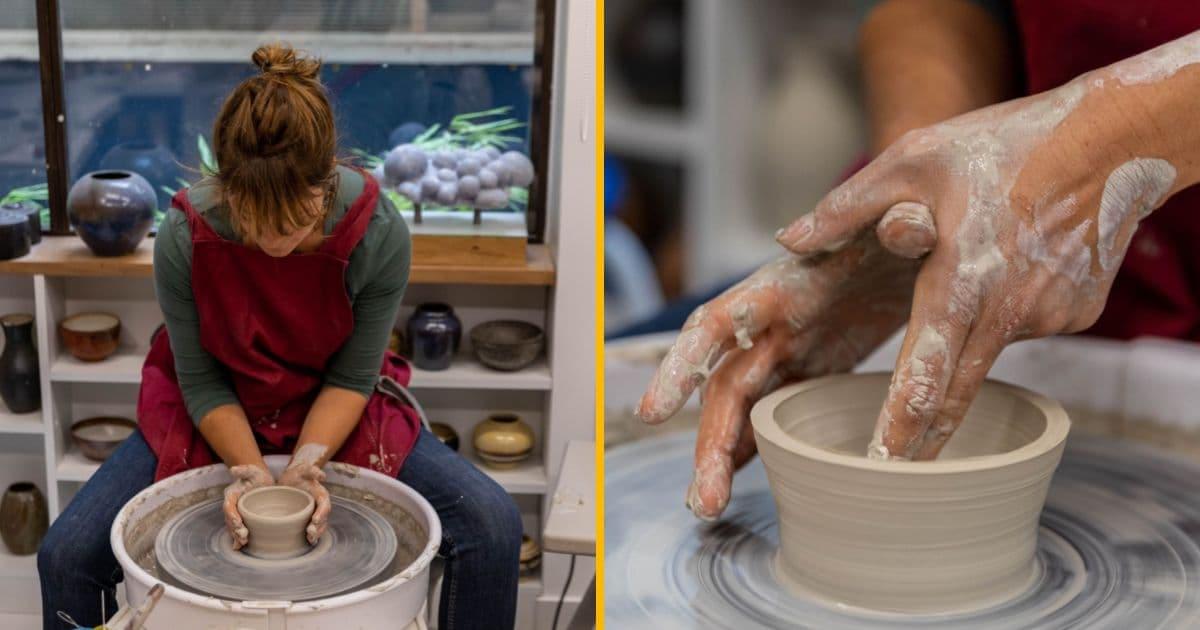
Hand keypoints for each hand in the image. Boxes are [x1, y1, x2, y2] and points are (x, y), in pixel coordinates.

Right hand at [223, 464, 273, 549]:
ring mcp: (237, 513)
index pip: (229, 506)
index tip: (237, 522)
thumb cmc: (255, 475)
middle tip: (243, 537)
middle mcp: (232, 506)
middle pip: (230, 520)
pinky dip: (239, 538)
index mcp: (231, 495)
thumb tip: (234, 469)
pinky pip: (239, 529)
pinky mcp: (245, 519)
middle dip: (235, 529)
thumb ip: (243, 470)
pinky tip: (241, 547)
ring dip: (236, 536)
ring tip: (242, 543)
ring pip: (233, 527)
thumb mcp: (251, 470)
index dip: (232, 515)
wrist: (260, 480)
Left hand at [278, 460, 330, 543]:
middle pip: (323, 519)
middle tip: (310, 532)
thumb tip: (323, 476)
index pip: (325, 505)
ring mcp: (313, 514)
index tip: (315, 519)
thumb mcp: (303, 469)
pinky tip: (307, 541)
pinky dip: (311, 536)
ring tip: (310, 538)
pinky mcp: (306, 520)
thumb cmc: (296, 474)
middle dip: (319, 527)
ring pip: (319, 526)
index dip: (322, 513)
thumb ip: (312, 470)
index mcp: (321, 495)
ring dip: (316, 533)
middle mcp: (320, 506)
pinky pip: (312, 529)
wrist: (287, 480)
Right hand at [637, 221, 928, 518]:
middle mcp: (773, 319)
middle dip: (706, 440)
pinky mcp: (811, 366)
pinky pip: (771, 413)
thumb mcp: (910, 216)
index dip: (684, 364)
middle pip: (724, 384)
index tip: (655, 410)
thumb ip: (905, 223)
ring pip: (740, 408)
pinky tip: (737, 486)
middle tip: (703, 500)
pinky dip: (752, 448)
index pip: (720, 322)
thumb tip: (906, 222)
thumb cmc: (909, 214)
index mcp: (785, 283)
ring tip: (710, 508)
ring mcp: (789, 347)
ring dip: (721, 456)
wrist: (922, 227)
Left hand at [775, 72, 1180, 460]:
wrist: (1113, 138)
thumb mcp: (914, 158)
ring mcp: (1051, 315)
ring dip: (965, 357)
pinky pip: (1024, 329)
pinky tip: (1010, 271)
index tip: (884, 464)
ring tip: (958, 328)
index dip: (905, 420)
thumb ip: (848, 206)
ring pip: (988, 353)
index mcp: (964, 274)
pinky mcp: (1078, 315)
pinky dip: (1005, 316)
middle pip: (959, 390)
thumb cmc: (1003, 144)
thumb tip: (787, 241)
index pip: (926, 366)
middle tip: (894, 476)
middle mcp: (1009, 306)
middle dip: (925, 438)